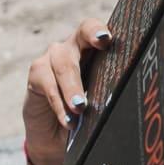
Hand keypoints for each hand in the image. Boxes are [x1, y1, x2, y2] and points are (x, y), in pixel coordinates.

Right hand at [22, 17, 114, 164]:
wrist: (57, 136)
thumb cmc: (88, 117)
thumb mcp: (102, 104)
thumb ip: (111, 95)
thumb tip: (126, 100)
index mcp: (95, 48)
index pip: (95, 28)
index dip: (98, 30)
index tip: (106, 39)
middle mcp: (74, 47)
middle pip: (82, 37)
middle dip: (89, 51)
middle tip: (100, 65)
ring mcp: (53, 57)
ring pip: (65, 64)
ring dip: (73, 87)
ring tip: (80, 108)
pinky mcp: (37, 74)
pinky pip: (49, 86)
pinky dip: (60, 106)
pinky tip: (69, 121)